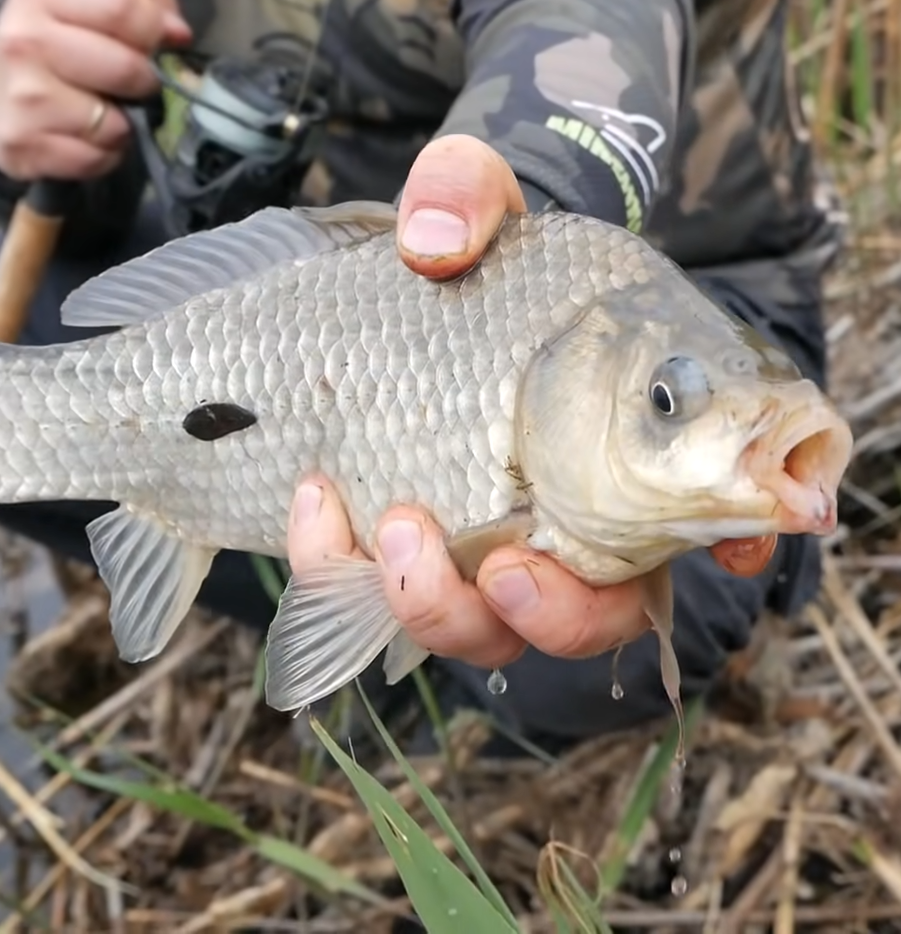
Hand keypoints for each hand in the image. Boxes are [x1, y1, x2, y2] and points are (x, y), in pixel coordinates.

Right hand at [0, 0, 191, 180]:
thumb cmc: (46, 54)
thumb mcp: (79, 16)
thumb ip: (134, 13)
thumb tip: (177, 32)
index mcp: (42, 0)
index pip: (126, 11)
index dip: (155, 31)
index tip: (161, 42)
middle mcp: (25, 42)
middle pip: (127, 68)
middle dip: (142, 84)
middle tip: (128, 88)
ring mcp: (22, 97)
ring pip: (115, 124)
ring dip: (121, 127)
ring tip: (98, 115)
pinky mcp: (22, 146)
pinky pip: (96, 160)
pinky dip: (103, 157)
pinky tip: (85, 141)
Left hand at [284, 134, 777, 671]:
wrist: (403, 284)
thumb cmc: (468, 250)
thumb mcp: (472, 195)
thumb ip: (462, 191)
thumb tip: (435, 243)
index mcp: (623, 441)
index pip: (706, 517)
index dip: (728, 546)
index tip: (733, 546)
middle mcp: (568, 513)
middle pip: (588, 616)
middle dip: (549, 614)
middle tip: (501, 568)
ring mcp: (485, 542)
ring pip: (488, 631)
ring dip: (441, 607)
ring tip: (394, 528)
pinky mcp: (405, 548)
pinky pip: (377, 597)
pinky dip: (343, 569)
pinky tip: (316, 498)